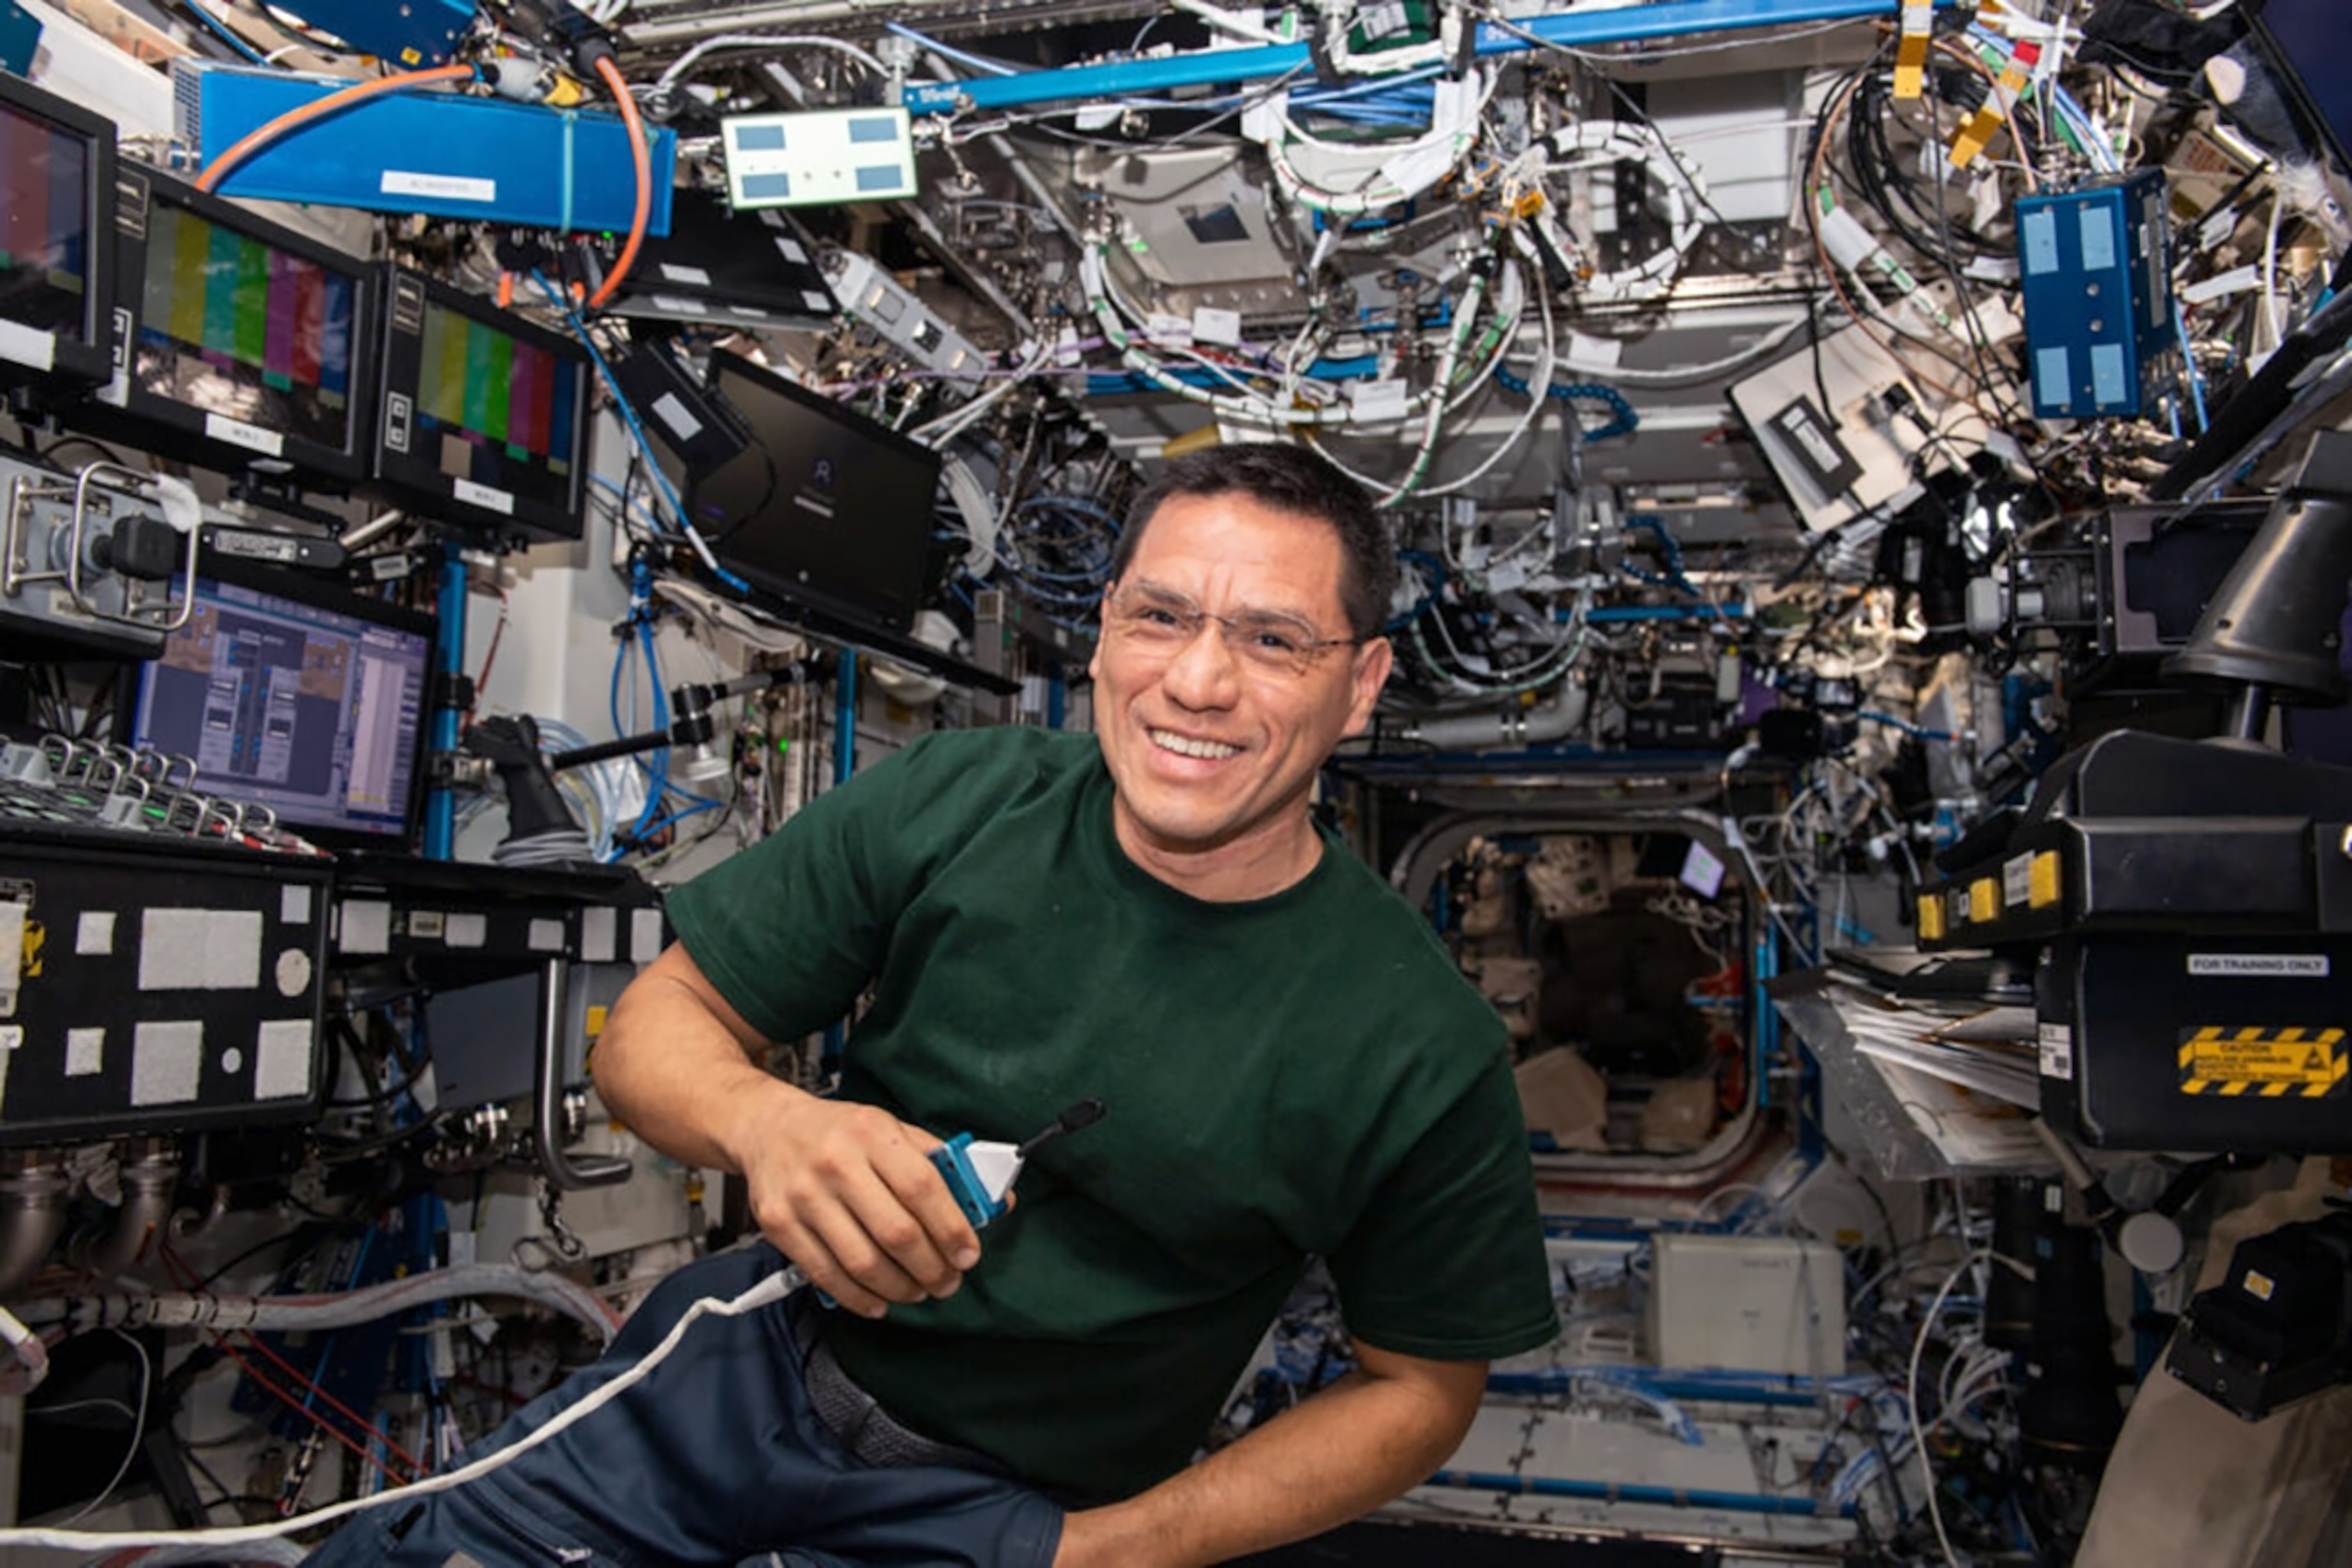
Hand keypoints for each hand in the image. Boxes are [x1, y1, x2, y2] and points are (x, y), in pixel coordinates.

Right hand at [726, 1084, 980, 1316]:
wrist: (768, 1128)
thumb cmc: (841, 1133)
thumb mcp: (892, 1130)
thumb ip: (939, 1164)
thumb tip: (993, 1202)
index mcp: (872, 1133)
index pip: (923, 1187)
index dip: (951, 1228)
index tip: (968, 1254)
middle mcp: (836, 1163)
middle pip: (896, 1232)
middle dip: (931, 1268)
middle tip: (948, 1281)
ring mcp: (804, 1196)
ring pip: (863, 1261)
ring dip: (900, 1288)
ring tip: (918, 1291)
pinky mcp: (780, 1225)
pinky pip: (826, 1275)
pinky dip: (858, 1298)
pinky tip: (879, 1301)